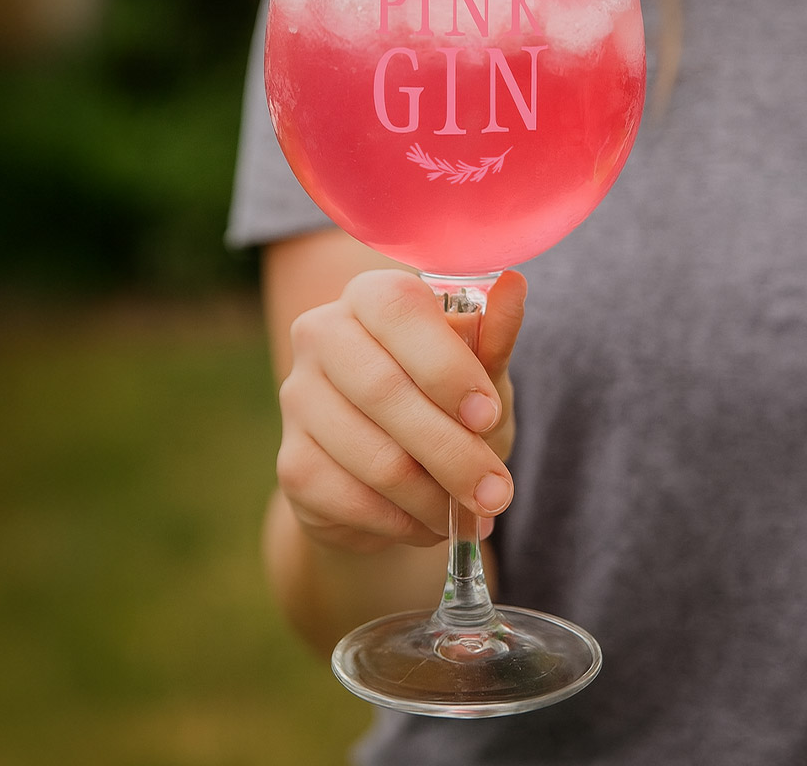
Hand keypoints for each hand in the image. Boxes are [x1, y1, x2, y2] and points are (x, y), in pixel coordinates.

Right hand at [275, 269, 526, 554]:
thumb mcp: (480, 369)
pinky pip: (354, 501)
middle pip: (384, 391)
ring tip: (473, 512)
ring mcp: (299, 399)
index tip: (488, 415)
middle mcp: (321, 335)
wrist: (397, 469)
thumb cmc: (446, 400)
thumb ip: (494, 334)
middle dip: (454, 452)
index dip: (446, 367)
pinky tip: (430, 522)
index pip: (398, 311)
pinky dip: (405, 523)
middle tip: (497, 492)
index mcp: (370, 295)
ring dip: (436, 498)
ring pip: (375, 458)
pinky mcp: (292, 463)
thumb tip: (514, 284)